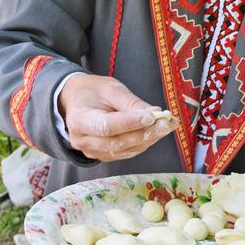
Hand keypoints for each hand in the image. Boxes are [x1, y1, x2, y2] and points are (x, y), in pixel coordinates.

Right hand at [58, 74, 178, 161]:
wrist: (77, 101)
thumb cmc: (93, 92)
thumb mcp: (112, 89)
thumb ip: (132, 103)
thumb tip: (156, 114)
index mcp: (79, 119)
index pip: (106, 126)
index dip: (130, 123)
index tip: (152, 116)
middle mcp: (82, 140)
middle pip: (117, 142)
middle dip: (145, 133)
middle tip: (166, 123)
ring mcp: (91, 151)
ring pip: (124, 150)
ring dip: (149, 139)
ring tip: (167, 125)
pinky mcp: (103, 155)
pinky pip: (125, 153)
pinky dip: (143, 143)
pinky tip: (156, 132)